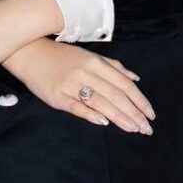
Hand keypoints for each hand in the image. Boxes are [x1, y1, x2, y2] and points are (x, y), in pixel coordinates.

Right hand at [2, 37, 155, 134]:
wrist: (31, 54)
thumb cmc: (63, 57)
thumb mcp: (89, 56)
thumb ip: (113, 67)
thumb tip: (136, 78)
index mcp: (96, 62)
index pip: (124, 84)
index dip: (139, 100)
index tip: (151, 115)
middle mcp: (86, 72)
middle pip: (116, 95)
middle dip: (134, 113)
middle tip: (146, 129)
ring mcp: (72, 85)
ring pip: (101, 103)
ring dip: (119, 117)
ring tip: (133, 129)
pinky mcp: (58, 96)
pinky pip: (78, 107)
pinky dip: (92, 115)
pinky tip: (104, 122)